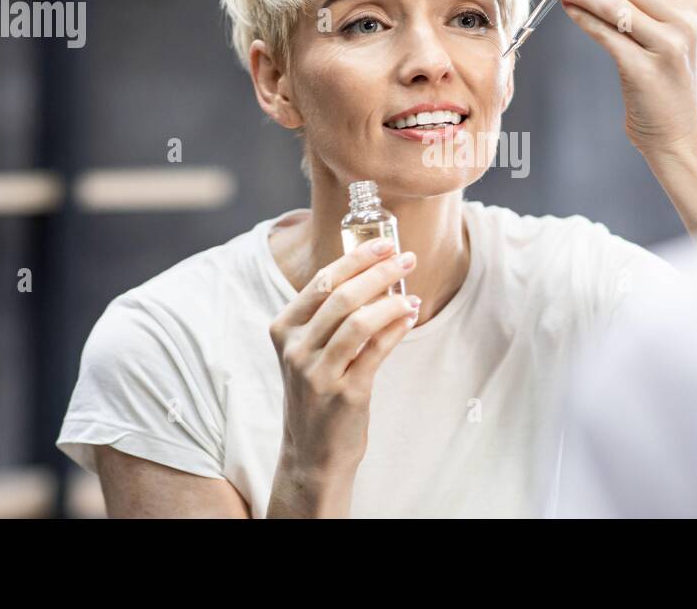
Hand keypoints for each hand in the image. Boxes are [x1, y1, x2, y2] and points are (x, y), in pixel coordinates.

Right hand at [266, 237, 419, 516]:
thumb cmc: (317, 393)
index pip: (320, 281)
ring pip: (359, 321)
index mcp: (284, 330)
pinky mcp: (345, 393)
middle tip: (406, 258)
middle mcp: (296, 349)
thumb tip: (376, 273)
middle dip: (378, 271)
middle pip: (340, 295)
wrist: (312, 453)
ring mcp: (318, 373)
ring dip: (391, 298)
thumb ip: (331, 315)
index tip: (383, 243)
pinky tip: (411, 314)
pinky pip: (377, 350)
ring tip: (412, 289)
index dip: (355, 257)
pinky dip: (397, 326)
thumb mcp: (309, 351)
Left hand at [549, 0, 696, 231]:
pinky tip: (566, 9)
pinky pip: (606, 35)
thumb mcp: (665, 37)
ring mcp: (668, 46)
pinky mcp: (646, 71)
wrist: (683, 137)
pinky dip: (582, 18)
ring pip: (613, 4)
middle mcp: (684, 20)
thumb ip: (639, 5)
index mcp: (691, 3)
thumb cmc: (666, 85)